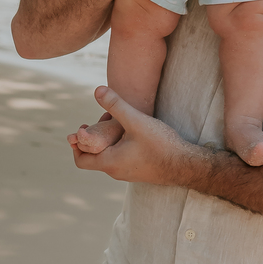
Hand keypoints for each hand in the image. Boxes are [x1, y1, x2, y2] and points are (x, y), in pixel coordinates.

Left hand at [69, 86, 208, 185]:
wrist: (187, 165)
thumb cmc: (161, 145)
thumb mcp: (136, 121)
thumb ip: (115, 105)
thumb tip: (97, 90)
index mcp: (109, 163)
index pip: (81, 160)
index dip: (76, 145)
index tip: (83, 128)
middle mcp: (116, 172)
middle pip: (94, 157)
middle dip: (94, 137)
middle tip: (102, 119)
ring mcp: (128, 173)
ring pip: (109, 157)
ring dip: (108, 140)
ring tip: (119, 121)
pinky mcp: (140, 171)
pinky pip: (121, 159)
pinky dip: (119, 145)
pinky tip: (133, 131)